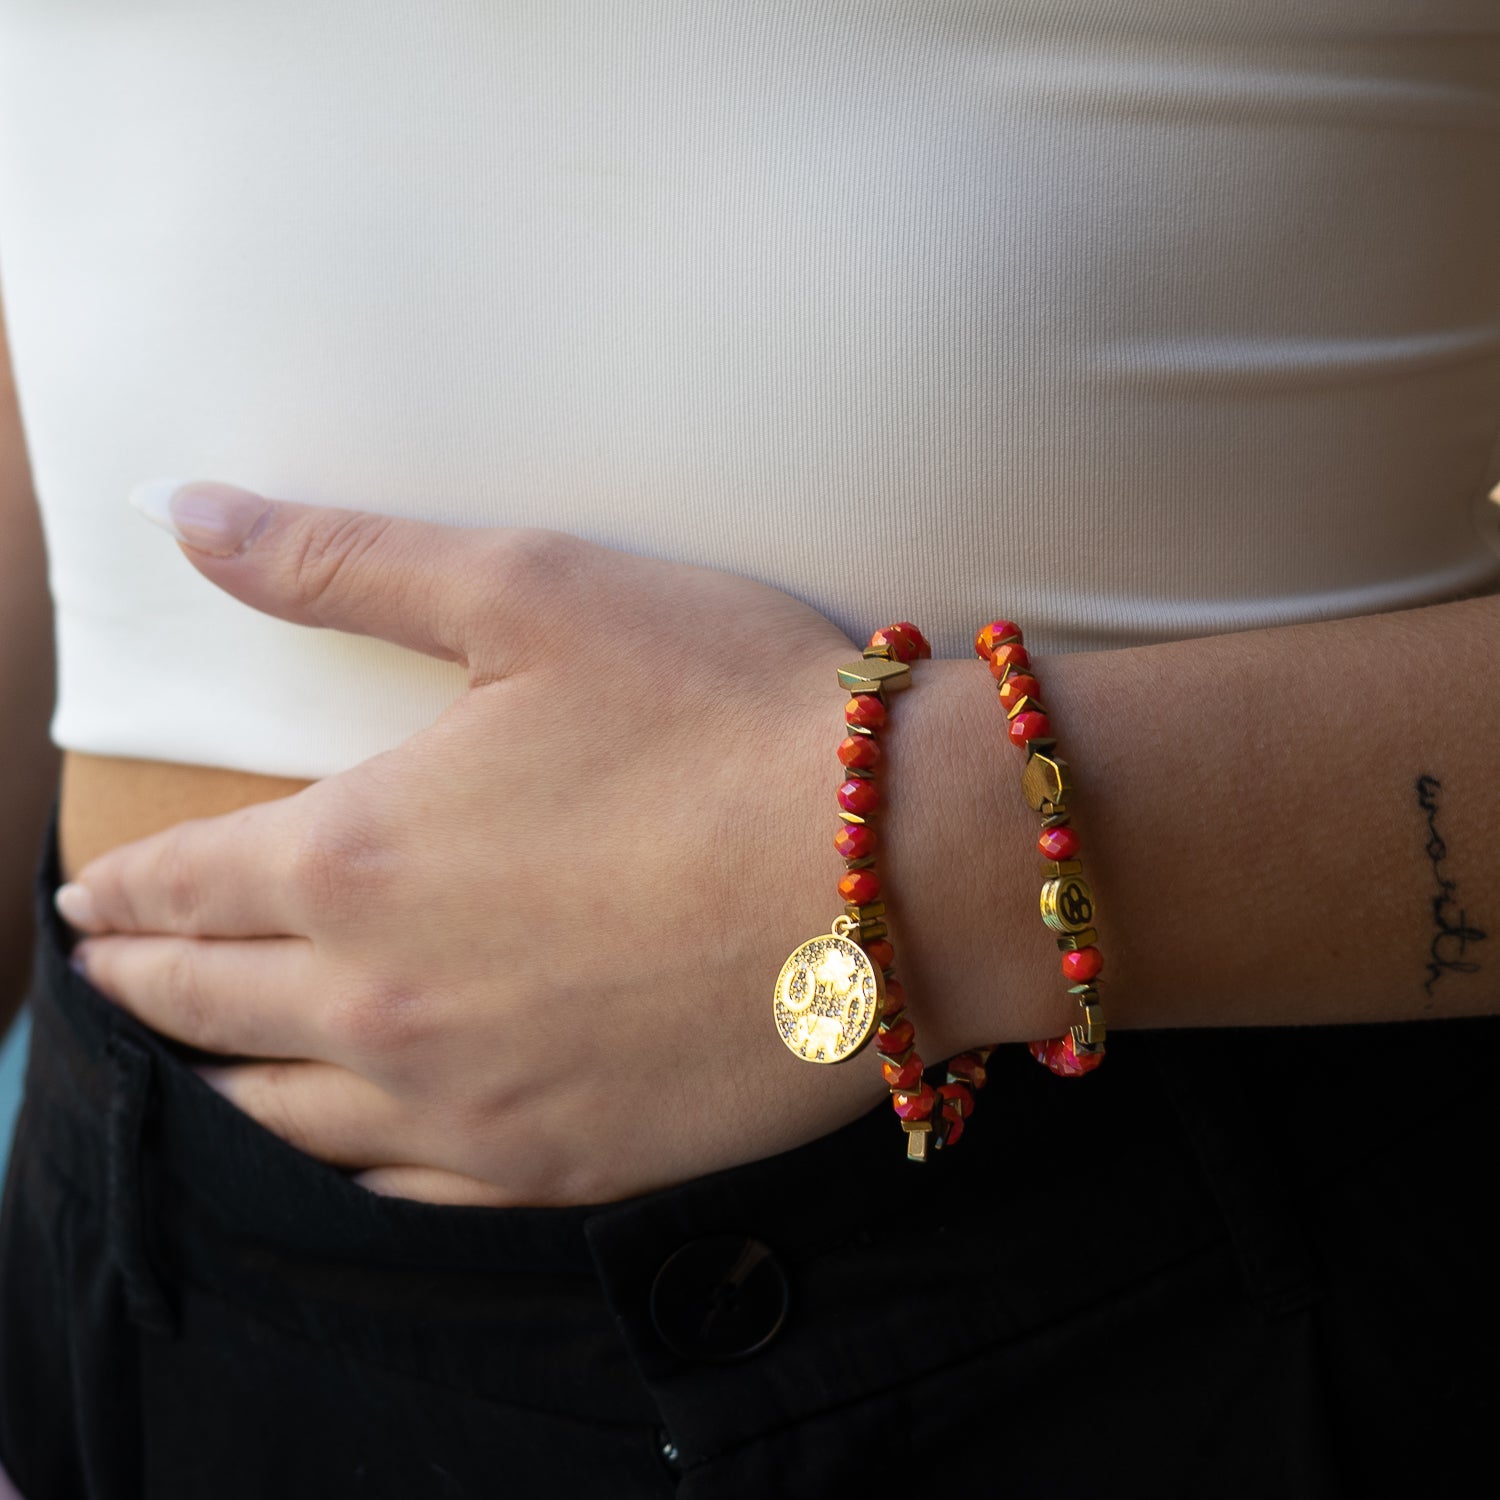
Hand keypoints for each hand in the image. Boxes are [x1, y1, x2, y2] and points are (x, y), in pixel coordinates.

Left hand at [59, 481, 927, 1205]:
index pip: (179, 888)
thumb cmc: (728, 715)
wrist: (907, 870)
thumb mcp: (532, 595)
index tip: (86, 893)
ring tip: (206, 1056)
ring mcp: (475, 1109)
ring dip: (224, 1078)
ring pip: (288, 1118)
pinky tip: (343, 1140)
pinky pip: (402, 1187)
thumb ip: (343, 562)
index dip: (117, 889)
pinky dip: (340, 1157)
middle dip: (142, 982)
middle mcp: (386, 1010)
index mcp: (354, 863)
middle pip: (207, 1011)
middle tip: (109, 972)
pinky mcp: (566, 1166)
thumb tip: (192, 515)